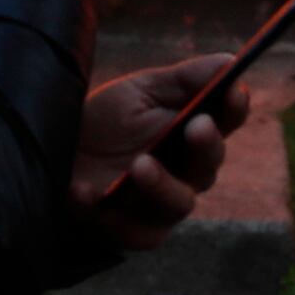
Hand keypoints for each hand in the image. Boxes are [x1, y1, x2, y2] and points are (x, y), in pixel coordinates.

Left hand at [69, 57, 242, 251]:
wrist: (59, 154)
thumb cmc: (105, 122)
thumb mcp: (140, 91)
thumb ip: (183, 80)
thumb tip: (229, 61)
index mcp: (194, 133)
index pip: (225, 122)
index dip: (234, 108)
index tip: (233, 91)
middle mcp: (187, 173)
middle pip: (208, 165)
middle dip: (205, 146)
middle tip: (196, 126)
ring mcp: (162, 207)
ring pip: (178, 203)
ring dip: (161, 184)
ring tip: (140, 164)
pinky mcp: (132, 233)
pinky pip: (127, 228)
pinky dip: (101, 208)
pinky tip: (83, 190)